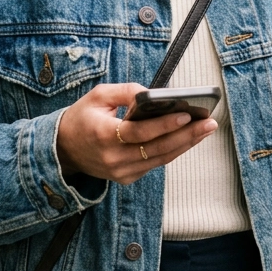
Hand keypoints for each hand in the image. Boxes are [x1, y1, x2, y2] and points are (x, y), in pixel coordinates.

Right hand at [56, 83, 217, 185]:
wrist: (62, 149)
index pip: (138, 133)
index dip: (164, 125)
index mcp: (102, 135)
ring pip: (160, 159)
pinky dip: (172, 151)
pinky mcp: (126, 178)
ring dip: (185, 144)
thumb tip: (154, 95)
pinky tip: (188, 139)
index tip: (187, 114)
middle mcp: (112, 158)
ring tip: (206, 129)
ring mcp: (120, 172)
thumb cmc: (82, 118)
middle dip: (186, 135)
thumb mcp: (98, 95)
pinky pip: (154, 164)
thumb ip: (127, 92)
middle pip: (156, 149)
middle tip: (209, 123)